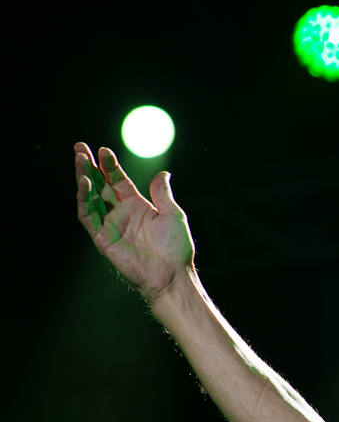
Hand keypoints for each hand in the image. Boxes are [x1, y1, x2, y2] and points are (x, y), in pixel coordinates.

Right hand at [74, 143, 194, 300]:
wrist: (173, 273)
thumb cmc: (176, 247)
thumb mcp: (173, 214)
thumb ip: (163, 193)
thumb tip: (163, 173)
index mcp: (137, 206)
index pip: (118, 181)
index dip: (110, 166)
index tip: (103, 150)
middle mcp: (120, 214)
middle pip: (100, 186)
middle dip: (89, 167)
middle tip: (80, 147)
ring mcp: (110, 226)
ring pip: (90, 198)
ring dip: (83, 179)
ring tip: (80, 160)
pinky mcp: (102, 239)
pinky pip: (89, 217)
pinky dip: (84, 201)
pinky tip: (84, 184)